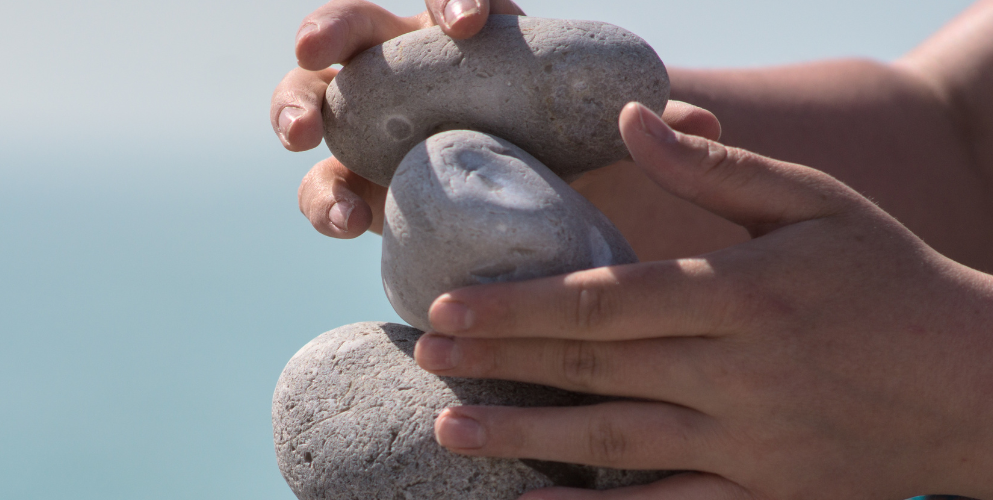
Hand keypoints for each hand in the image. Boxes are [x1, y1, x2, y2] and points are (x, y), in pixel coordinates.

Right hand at [271, 0, 731, 258]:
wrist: (539, 210)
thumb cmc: (571, 150)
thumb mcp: (606, 133)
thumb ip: (644, 124)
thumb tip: (699, 122)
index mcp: (469, 39)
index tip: (471, 24)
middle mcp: (406, 68)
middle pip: (353, 27)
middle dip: (330, 30)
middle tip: (319, 50)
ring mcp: (370, 126)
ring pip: (312, 96)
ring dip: (293, 105)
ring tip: (296, 134)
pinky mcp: (355, 185)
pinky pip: (323, 185)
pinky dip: (323, 198)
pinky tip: (343, 220)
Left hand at [413, 103, 992, 498]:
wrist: (984, 387)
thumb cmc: (893, 281)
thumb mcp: (817, 205)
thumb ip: (718, 168)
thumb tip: (631, 118)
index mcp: (746, 294)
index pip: (608, 300)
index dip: (521, 306)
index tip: (448, 305)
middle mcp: (743, 373)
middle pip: (597, 368)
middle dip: (502, 364)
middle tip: (426, 357)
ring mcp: (752, 444)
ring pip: (617, 443)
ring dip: (527, 438)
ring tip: (449, 431)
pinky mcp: (767, 497)